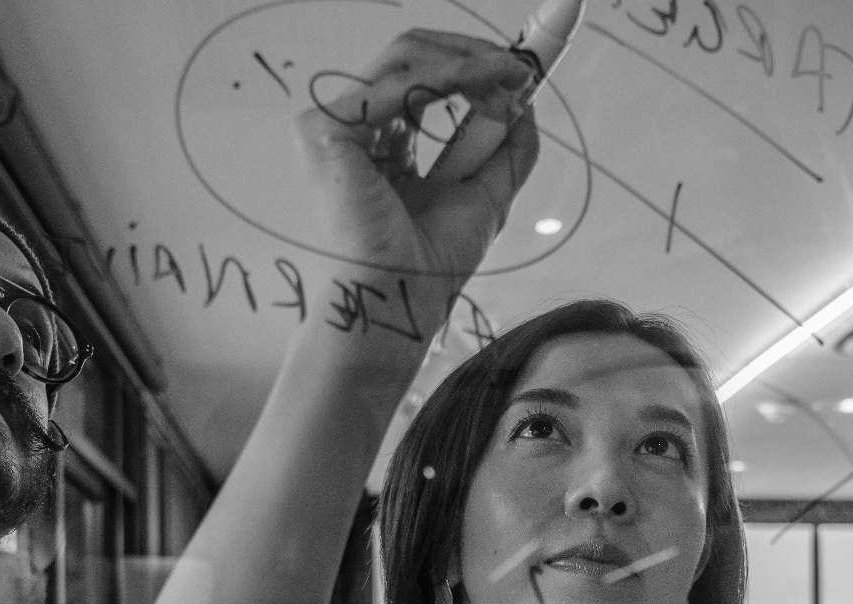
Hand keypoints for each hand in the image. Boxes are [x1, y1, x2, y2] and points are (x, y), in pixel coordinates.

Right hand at [295, 28, 541, 329]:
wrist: (404, 299)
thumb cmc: (431, 265)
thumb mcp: (488, 194)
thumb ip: (506, 146)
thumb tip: (525, 101)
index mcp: (384, 145)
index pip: (422, 82)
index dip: (472, 68)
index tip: (523, 71)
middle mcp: (356, 131)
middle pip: (410, 58)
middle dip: (473, 54)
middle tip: (522, 66)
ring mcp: (335, 128)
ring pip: (405, 60)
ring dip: (469, 63)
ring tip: (511, 79)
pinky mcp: (327, 131)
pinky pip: (396, 85)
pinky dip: (449, 78)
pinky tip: (485, 83)